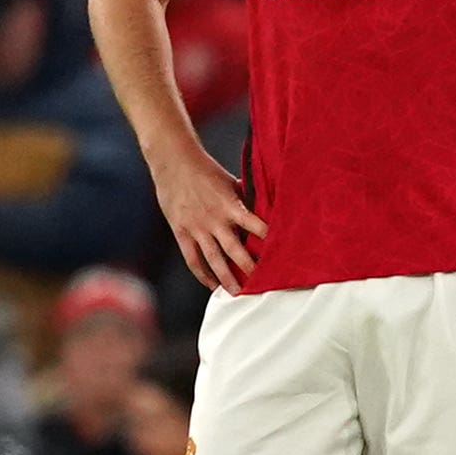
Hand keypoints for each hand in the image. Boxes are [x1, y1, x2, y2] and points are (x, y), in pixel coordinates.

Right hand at [152, 149, 265, 293]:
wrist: (174, 161)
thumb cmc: (204, 169)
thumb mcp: (230, 180)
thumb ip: (244, 197)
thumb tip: (263, 205)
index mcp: (230, 204)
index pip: (255, 225)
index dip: (268, 239)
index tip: (281, 252)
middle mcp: (215, 219)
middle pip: (235, 250)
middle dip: (249, 268)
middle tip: (262, 283)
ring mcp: (197, 227)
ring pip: (214, 259)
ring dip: (226, 278)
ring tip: (236, 292)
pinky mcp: (182, 232)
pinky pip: (192, 258)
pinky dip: (202, 274)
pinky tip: (211, 284)